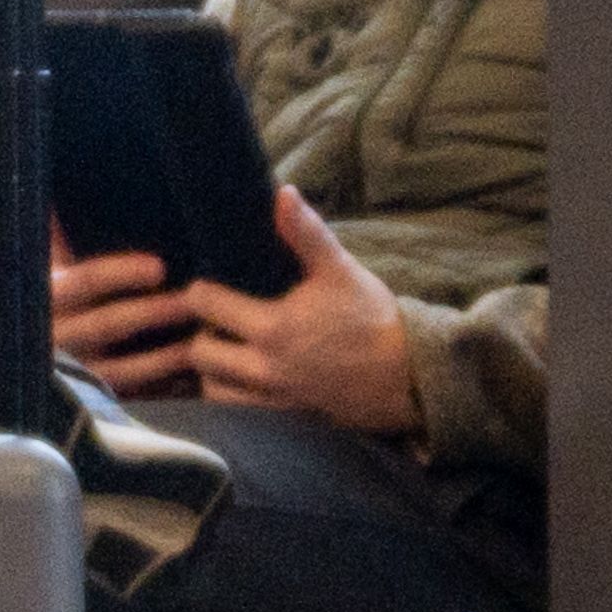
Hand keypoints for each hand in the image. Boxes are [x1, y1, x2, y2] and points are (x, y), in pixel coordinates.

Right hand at [48, 236, 210, 401]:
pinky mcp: (100, 397)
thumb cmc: (65, 289)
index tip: (159, 266)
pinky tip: (199, 374)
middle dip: (154, 313)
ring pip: (125, 369)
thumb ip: (61, 227)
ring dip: (168, 355)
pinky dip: (167, 386)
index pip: (83, 281)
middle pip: (108, 325)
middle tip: (195, 300)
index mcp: (47, 294)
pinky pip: (136, 395)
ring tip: (207, 339)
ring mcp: (78, 372)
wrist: (40, 351)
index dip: (120, 273)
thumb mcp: (57, 258)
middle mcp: (57, 336)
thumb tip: (63, 179)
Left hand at [177, 191, 423, 438]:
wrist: (412, 378)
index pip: (205, 305)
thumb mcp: (341, 270)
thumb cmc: (375, 319)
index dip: (200, 290)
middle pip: (199, 354)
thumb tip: (282, 193)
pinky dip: (231, 394)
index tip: (209, 283)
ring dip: (211, 368)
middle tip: (214, 319)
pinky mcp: (286, 418)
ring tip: (225, 347)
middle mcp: (266, 370)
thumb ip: (307, 233)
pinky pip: (238, 412)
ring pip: (213, 390)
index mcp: (274, 328)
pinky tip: (242, 374)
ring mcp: (275, 399)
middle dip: (199, 333)